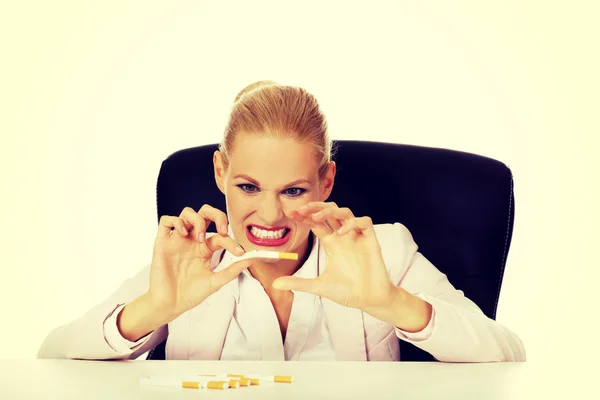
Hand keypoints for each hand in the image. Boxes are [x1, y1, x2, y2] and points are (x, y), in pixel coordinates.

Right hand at [149, 205, 249, 319]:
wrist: (170, 305)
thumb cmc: (190, 294)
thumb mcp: (215, 282)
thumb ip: (232, 270)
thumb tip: (249, 259)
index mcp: (205, 249)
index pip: (221, 235)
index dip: (232, 240)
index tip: (240, 252)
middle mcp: (192, 241)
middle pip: (204, 213)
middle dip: (216, 215)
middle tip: (222, 230)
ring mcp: (177, 240)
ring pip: (186, 213)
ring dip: (197, 219)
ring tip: (200, 237)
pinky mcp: (162, 243)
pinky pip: (166, 221)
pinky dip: (176, 222)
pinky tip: (183, 234)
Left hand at [272, 202, 395, 311]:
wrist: (369, 301)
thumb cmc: (348, 292)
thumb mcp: (319, 287)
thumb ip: (298, 283)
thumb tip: (275, 284)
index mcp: (332, 244)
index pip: (316, 223)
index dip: (304, 216)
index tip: (291, 213)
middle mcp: (343, 237)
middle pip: (330, 212)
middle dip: (316, 207)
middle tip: (301, 210)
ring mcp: (357, 238)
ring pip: (346, 212)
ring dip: (331, 211)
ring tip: (317, 217)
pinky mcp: (370, 241)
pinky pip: (364, 222)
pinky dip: (353, 223)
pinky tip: (341, 233)